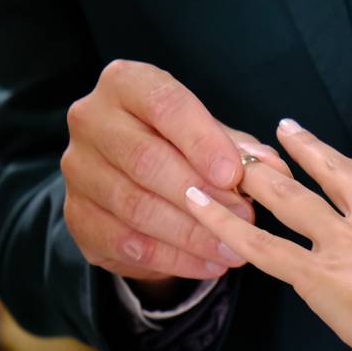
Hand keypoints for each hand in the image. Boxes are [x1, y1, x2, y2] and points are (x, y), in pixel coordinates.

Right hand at [61, 59, 288, 285]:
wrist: (131, 181)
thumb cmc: (179, 147)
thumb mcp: (214, 140)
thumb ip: (242, 151)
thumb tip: (275, 170)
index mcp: (126, 84)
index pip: (164, 103)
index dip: (202, 140)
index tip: (235, 174)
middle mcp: (91, 119)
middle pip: (145, 159)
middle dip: (201, 193)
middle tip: (245, 217)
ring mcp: (78, 169)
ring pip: (136, 206)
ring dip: (192, 233)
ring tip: (234, 248)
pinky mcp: (77, 216)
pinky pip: (127, 242)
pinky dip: (174, 258)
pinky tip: (210, 265)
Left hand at [184, 119, 351, 350]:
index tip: (351, 156)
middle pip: (332, 175)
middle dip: (306, 151)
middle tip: (284, 131)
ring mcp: (343, 242)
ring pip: (291, 200)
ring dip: (260, 177)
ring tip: (235, 157)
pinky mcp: (314, 274)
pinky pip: (262, 247)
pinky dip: (227, 226)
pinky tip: (201, 208)